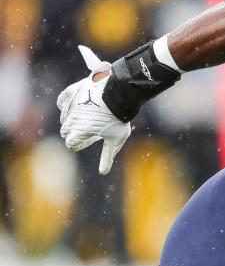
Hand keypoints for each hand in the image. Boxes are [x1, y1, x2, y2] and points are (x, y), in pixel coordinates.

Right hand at [56, 46, 131, 174]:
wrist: (121, 93)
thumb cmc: (118, 118)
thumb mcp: (116, 140)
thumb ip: (107, 156)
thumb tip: (103, 172)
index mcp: (79, 131)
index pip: (71, 143)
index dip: (81, 143)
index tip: (92, 138)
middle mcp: (71, 119)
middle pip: (66, 131)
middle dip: (76, 132)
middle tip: (92, 127)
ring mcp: (70, 105)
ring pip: (64, 117)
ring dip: (72, 119)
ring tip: (89, 116)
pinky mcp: (71, 92)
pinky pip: (62, 102)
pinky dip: (67, 105)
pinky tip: (78, 105)